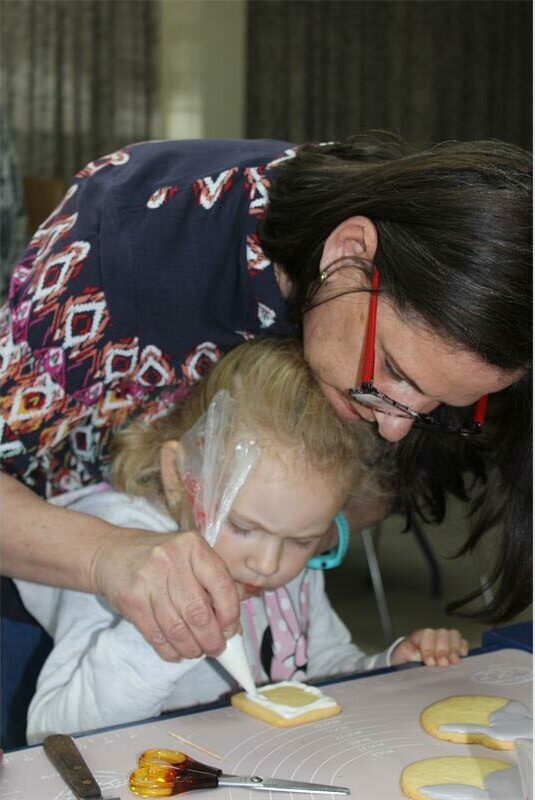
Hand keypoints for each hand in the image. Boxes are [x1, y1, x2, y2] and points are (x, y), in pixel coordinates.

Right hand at [91, 527, 240, 661]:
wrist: (112, 554)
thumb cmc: (161, 559)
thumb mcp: (190, 557)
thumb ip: (215, 583)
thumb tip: (234, 624)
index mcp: (193, 546)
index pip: (222, 586)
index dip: (230, 614)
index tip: (230, 629)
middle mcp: (172, 560)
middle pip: (199, 613)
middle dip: (212, 639)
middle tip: (216, 648)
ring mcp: (149, 580)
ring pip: (178, 629)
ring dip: (192, 648)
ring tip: (197, 651)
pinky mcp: (132, 601)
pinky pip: (157, 636)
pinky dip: (171, 650)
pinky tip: (177, 652)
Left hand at [391, 627, 468, 666]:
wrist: (407, 665)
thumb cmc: (405, 661)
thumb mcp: (401, 657)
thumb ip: (406, 654)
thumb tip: (416, 655)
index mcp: (418, 636)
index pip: (426, 635)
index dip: (429, 649)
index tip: (430, 663)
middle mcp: (433, 635)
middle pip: (442, 634)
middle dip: (443, 650)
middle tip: (443, 664)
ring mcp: (444, 640)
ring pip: (453, 635)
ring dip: (454, 648)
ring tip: (454, 661)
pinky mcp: (454, 648)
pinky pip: (462, 642)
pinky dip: (463, 648)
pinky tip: (461, 657)